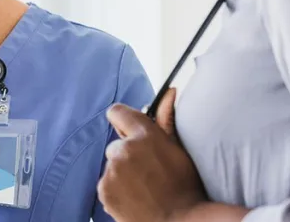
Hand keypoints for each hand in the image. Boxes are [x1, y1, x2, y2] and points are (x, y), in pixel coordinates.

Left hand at [97, 88, 206, 221]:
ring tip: (143, 188)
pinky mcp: (104, 190)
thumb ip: (167, 118)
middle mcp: (124, 149)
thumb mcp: (178, 149)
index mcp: (144, 135)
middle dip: (126, 156)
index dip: (122, 121)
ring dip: (121, 174)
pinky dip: (116, 191)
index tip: (129, 132)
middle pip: (116, 145)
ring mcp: (112, 170)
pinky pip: (106, 184)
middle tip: (146, 173)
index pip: (117, 112)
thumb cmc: (184, 186)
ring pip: (111, 166)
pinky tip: (134, 198)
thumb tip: (170, 91)